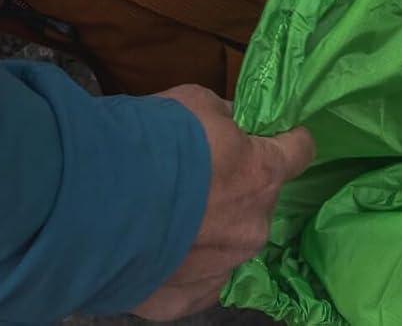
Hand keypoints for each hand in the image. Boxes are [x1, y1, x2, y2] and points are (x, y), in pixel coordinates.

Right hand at [132, 85, 314, 320]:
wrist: (103, 197)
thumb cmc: (156, 140)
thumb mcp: (196, 102)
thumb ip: (222, 117)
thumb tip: (229, 124)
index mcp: (261, 175)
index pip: (298, 152)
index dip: (289, 142)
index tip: (282, 137)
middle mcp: (252, 228)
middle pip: (256, 204)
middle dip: (233, 190)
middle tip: (194, 177)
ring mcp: (222, 269)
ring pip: (226, 245)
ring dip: (207, 229)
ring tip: (166, 215)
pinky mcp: (187, 298)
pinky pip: (195, 279)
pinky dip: (180, 262)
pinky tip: (153, 245)